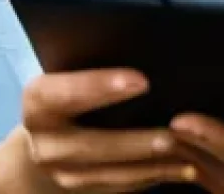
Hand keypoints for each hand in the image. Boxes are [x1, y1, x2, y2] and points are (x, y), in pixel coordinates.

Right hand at [0, 69, 199, 192]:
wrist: (42, 135)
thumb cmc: (69, 86)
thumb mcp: (69, 70)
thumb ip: (93, 61)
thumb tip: (143, 44)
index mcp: (39, 100)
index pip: (66, 92)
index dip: (101, 86)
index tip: (142, 80)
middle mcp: (44, 142)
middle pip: (91, 145)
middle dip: (135, 141)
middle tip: (173, 133)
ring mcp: (60, 173)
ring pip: (110, 174)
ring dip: (151, 165)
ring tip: (185, 151)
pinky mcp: (81, 190)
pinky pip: (121, 187)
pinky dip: (155, 177)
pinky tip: (185, 167)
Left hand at [168, 114, 223, 193]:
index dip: (214, 138)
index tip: (185, 121)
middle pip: (218, 172)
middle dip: (188, 149)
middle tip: (161, 128)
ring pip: (209, 182)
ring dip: (184, 160)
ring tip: (160, 138)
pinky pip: (211, 188)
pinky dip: (193, 170)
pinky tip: (176, 154)